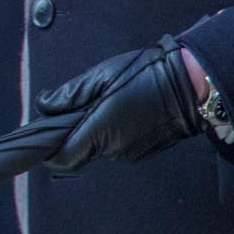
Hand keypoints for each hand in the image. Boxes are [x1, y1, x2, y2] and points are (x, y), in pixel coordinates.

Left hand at [39, 45, 199, 171]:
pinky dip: (110, 132)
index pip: (63, 158)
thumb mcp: (100, 76)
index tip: (42, 136)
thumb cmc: (145, 75)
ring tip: (102, 103)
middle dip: (71, 134)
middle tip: (73, 109)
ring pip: (97, 148)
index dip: (48, 151)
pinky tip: (119, 111)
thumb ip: (68, 95)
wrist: (191, 86)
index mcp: (99, 131)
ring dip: (92, 131)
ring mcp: (130, 153)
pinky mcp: (142, 151)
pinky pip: (116, 146)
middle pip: (79, 151)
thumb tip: (44, 106)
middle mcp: (113, 149)